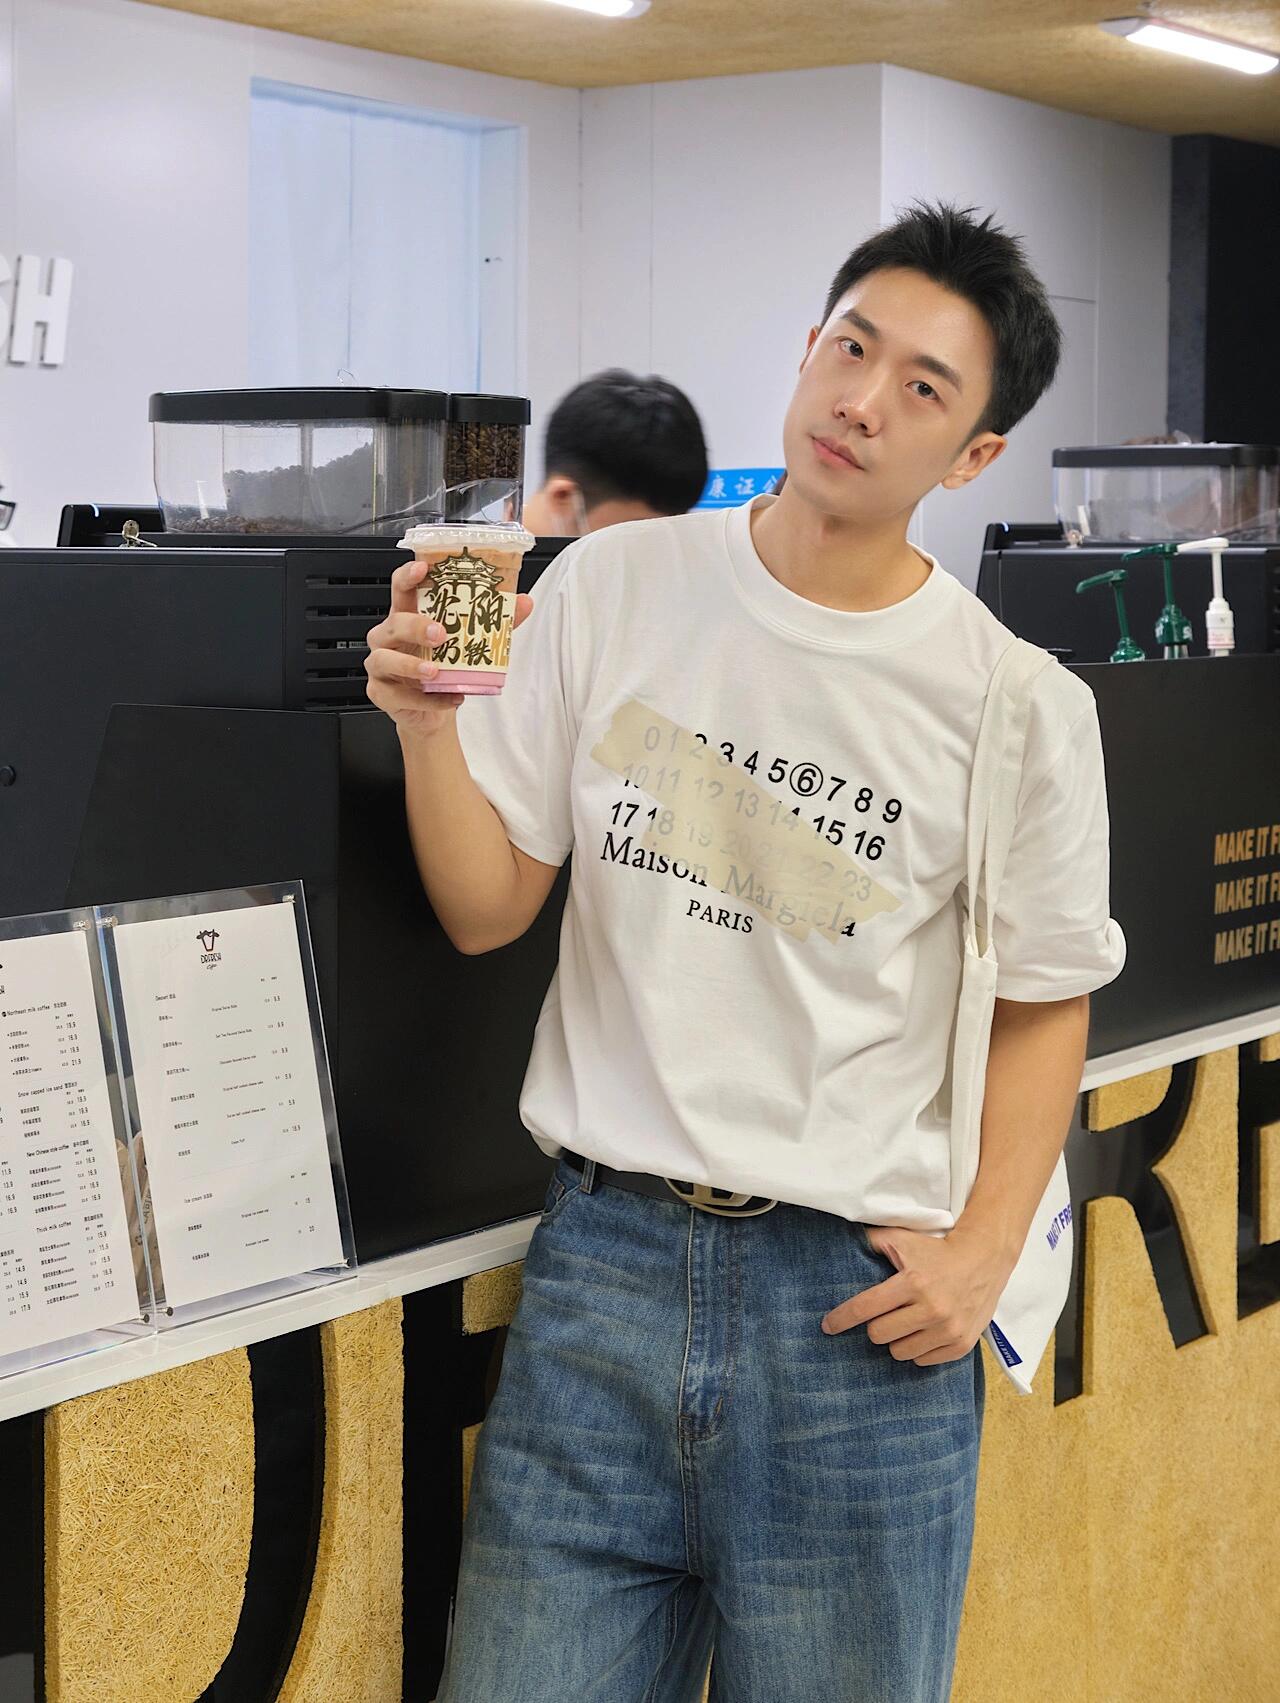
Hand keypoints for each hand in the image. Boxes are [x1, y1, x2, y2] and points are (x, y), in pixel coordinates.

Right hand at [364, 559, 533, 737]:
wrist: (433, 711)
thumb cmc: (444, 668)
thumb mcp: (469, 642)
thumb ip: (494, 622)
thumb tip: (523, 602)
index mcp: (408, 615)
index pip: (401, 588)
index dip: (408, 575)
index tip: (423, 569)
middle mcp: (389, 638)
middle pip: (393, 623)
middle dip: (415, 626)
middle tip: (440, 634)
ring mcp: (381, 666)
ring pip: (383, 659)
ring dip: (409, 665)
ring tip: (434, 671)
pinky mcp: (382, 694)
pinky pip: (398, 696)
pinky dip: (426, 700)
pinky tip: (449, 698)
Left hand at [820, 1222, 1015, 1366]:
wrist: (983, 1259)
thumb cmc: (936, 1250)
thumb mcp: (903, 1239)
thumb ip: (871, 1240)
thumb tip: (840, 1242)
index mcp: (913, 1282)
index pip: (866, 1308)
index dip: (842, 1319)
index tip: (828, 1326)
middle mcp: (931, 1308)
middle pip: (879, 1335)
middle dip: (876, 1326)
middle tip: (885, 1314)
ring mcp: (948, 1329)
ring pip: (900, 1352)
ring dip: (897, 1340)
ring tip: (907, 1322)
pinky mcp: (961, 1345)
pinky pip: (923, 1361)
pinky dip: (919, 1349)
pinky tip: (925, 1331)